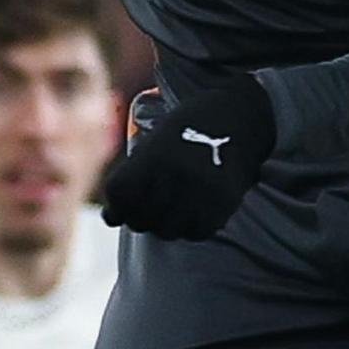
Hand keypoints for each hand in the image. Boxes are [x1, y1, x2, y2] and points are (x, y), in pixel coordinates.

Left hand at [99, 73, 276, 239]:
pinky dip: (191, 228)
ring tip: (172, 212)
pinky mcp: (223, 202)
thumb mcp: (155, 142)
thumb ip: (133, 176)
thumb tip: (112, 218)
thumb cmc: (188, 130)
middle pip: (140, 218)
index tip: (121, 208)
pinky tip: (193, 214)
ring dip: (166, 225)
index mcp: (154, 155)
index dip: (116, 206)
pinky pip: (196, 232)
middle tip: (150, 211)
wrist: (236, 116)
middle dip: (140, 218)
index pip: (119, 196)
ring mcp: (200, 190)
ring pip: (167, 231)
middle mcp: (175, 173)